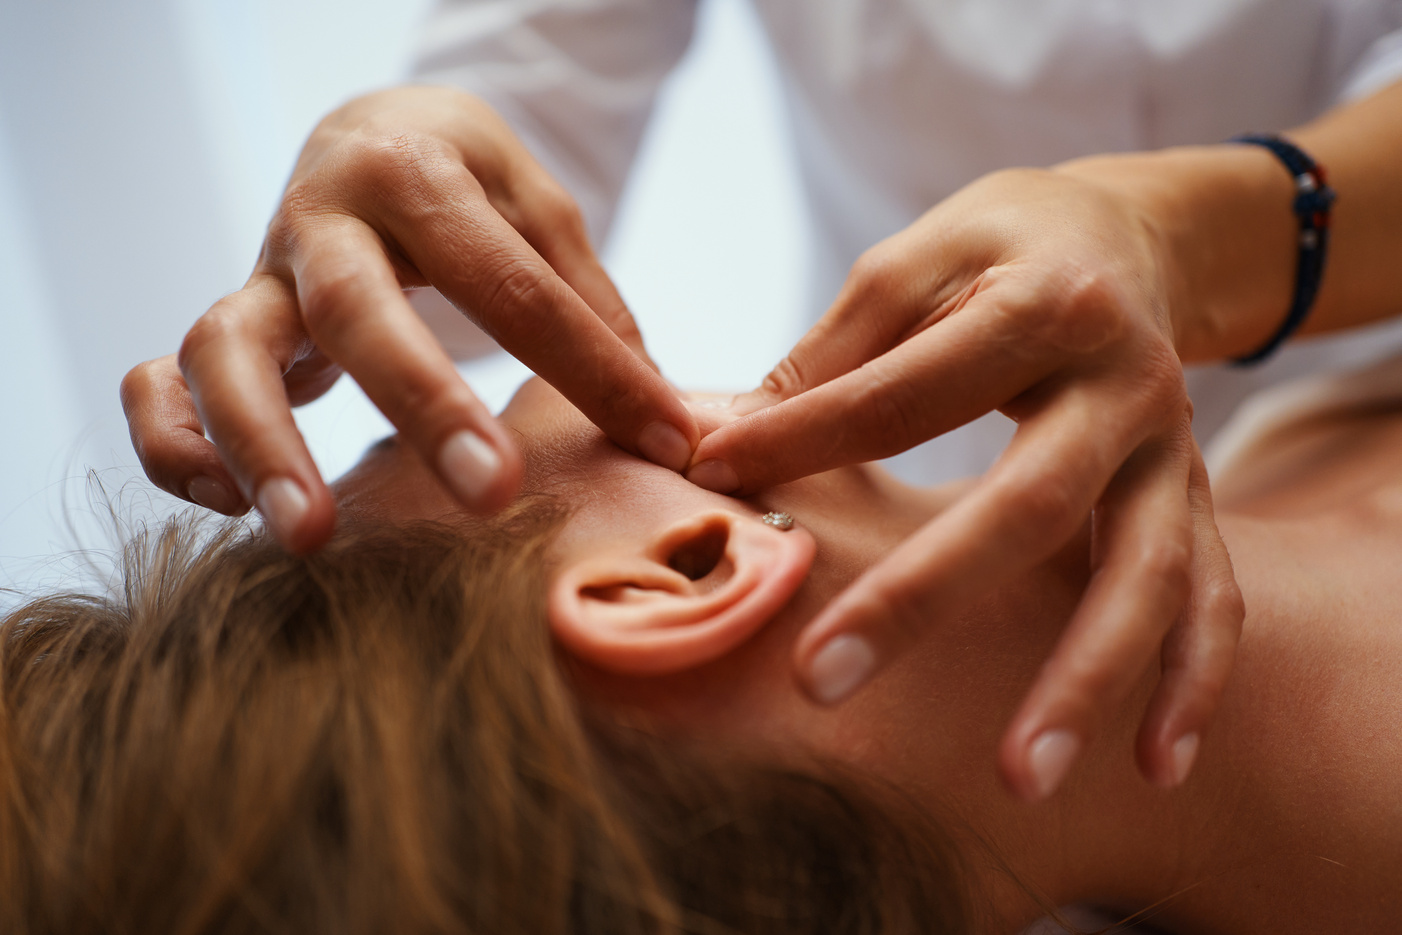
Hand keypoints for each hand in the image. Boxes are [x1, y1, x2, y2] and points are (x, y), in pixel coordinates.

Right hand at [121, 87, 696, 551]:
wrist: (370, 131)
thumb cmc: (465, 180)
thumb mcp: (538, 207)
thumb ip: (589, 300)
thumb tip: (661, 416)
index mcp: (418, 177)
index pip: (514, 282)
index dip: (596, 369)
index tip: (665, 441)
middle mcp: (325, 223)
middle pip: (357, 309)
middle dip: (424, 405)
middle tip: (490, 496)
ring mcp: (263, 276)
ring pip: (226, 349)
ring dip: (263, 444)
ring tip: (312, 538)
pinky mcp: (230, 321)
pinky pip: (162, 379)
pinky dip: (174, 441)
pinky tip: (227, 505)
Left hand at [685, 166, 1244, 798]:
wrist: (1131, 234)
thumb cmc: (1000, 247)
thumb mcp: (916, 260)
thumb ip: (836, 352)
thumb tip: (729, 440)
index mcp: (1041, 305)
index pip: (906, 392)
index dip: (802, 435)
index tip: (712, 475)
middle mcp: (1122, 381)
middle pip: (1028, 502)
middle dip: (921, 597)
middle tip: (819, 682)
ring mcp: (1170, 447)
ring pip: (1143, 571)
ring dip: (1086, 679)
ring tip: (1021, 781)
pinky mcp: (1192, 492)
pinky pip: (1213, 593)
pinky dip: (1193, 681)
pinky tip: (1157, 767)